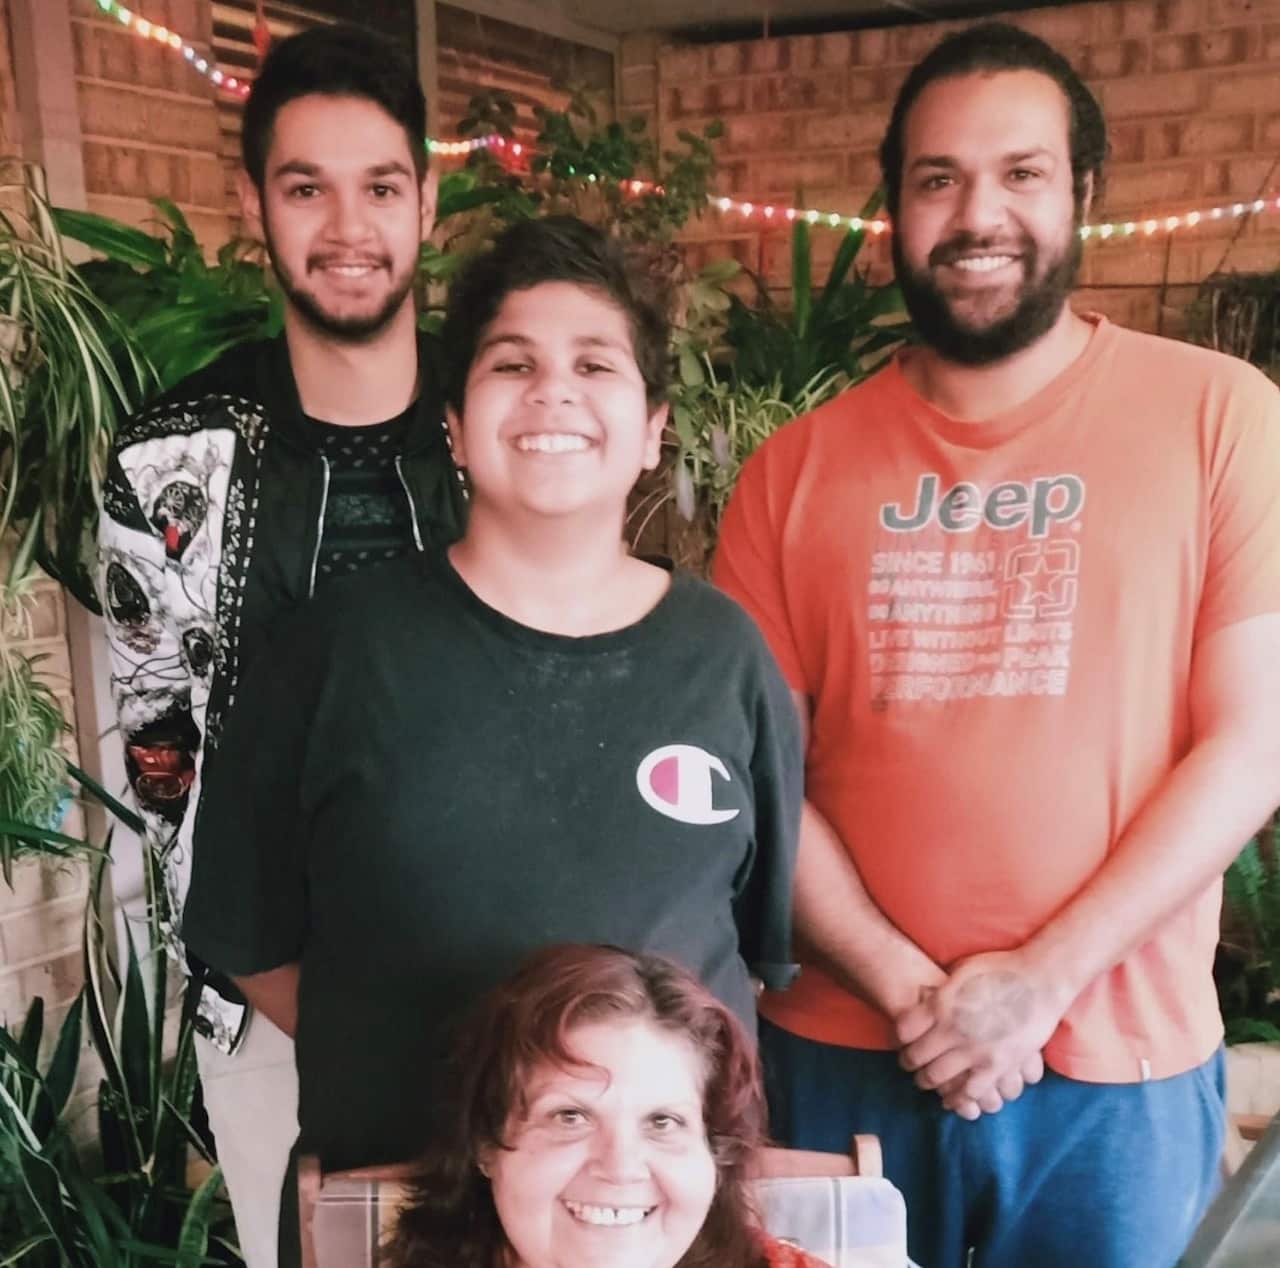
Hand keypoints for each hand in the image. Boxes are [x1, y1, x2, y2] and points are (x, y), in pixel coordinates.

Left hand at [894, 950, 1066, 1117]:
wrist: (1042, 980)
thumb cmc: (1000, 968)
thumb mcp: (960, 972)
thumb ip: (940, 992)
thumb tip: (922, 999)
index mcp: (941, 1004)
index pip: (904, 1031)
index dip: (900, 1038)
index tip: (902, 1041)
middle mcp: (954, 1030)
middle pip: (917, 1057)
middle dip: (909, 1063)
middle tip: (909, 1065)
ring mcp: (976, 1051)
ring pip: (939, 1078)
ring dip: (928, 1082)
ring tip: (927, 1081)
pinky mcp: (999, 1067)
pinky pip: (971, 1092)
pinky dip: (957, 1098)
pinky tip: (952, 1099)